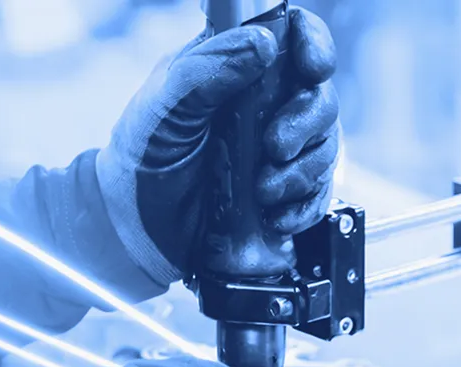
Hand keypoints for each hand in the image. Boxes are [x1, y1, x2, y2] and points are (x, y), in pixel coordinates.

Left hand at [96, 7, 340, 287]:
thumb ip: (206, 70)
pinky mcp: (283, 197)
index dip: (312, 46)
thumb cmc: (140, 162)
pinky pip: (318, 196)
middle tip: (273, 148)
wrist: (135, 234)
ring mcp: (277, 155)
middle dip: (305, 124)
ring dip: (302, 172)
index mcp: (235, 71)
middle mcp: (263, 108)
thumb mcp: (162, 108)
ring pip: (325, 148)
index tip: (312, 67)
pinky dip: (305, 207)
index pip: (291, 38)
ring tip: (263, 192)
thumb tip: (263, 44)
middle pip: (319, 97)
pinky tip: (277, 215)